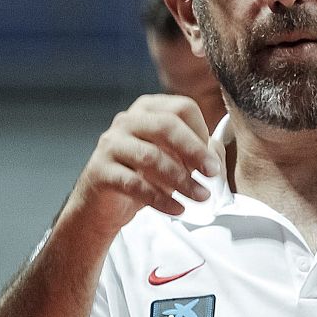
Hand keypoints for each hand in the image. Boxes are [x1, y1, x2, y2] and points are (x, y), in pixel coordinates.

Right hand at [63, 95, 221, 234]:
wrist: (103, 205)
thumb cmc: (142, 177)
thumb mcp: (171, 159)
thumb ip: (194, 151)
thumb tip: (216, 153)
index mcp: (147, 109)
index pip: (181, 108)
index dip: (201, 132)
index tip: (211, 159)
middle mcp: (127, 121)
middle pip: (166, 126)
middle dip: (194, 151)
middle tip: (212, 173)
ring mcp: (111, 144)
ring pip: (151, 156)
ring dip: (181, 179)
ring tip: (200, 196)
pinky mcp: (100, 171)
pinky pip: (135, 184)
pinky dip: (161, 199)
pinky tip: (178, 208)